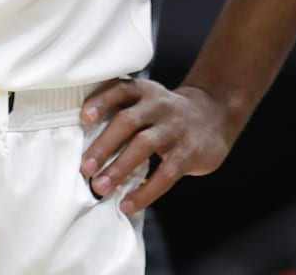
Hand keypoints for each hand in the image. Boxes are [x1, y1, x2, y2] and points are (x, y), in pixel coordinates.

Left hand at [79, 78, 236, 212]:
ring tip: (101, 187)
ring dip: (120, 168)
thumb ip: (122, 109)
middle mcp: (159, 106)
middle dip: (104, 145)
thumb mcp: (148, 100)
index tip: (84, 117)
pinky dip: (146, 192)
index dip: (102, 101)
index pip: (121, 90)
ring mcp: (175, 128)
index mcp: (145, 92)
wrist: (215, 114)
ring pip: (144, 145)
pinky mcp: (189, 152)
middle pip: (128, 121)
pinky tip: (129, 204)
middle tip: (85, 168)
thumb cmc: (167, 113)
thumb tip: (80, 138)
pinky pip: (166, 173)